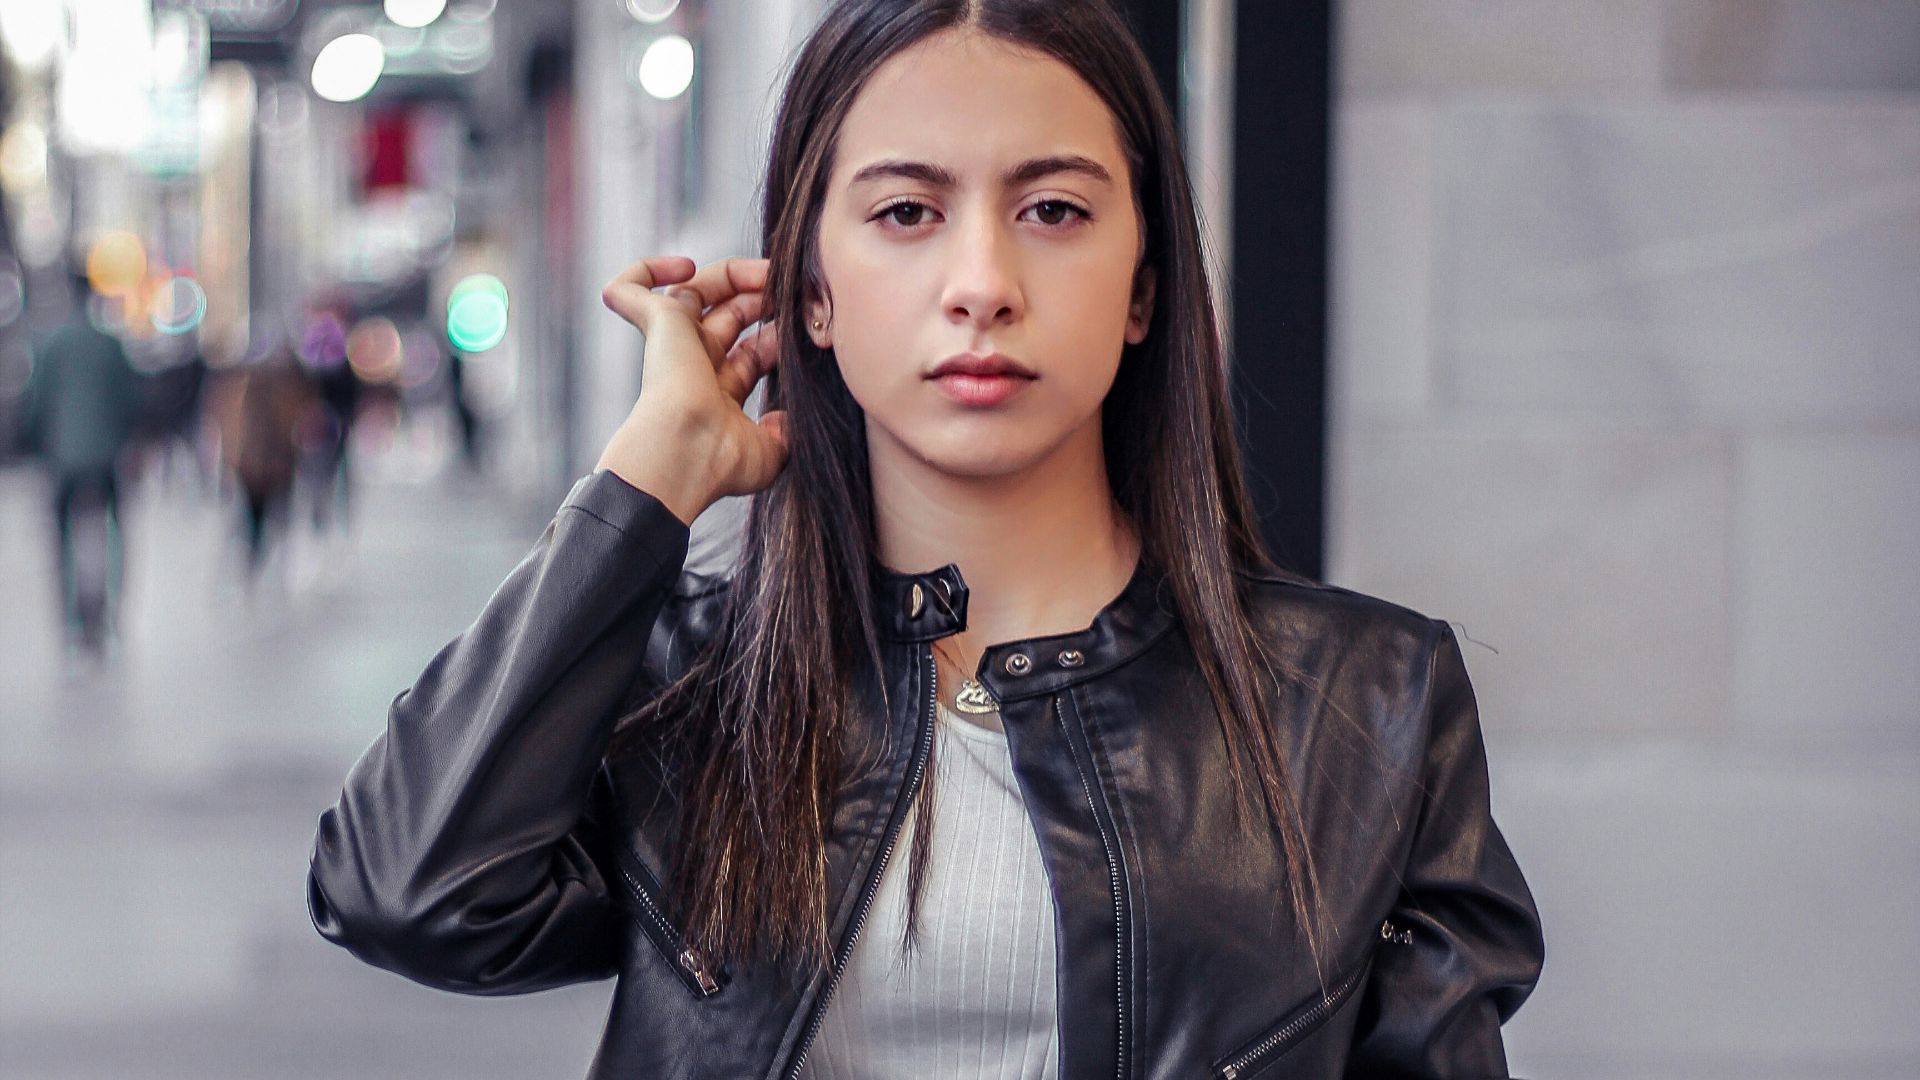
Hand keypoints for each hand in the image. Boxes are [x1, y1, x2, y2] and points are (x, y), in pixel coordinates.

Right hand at [596, 256, 790, 524]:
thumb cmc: (720, 461)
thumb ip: (782, 434)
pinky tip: (683, 267)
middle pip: (729, 315)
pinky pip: (629, 288)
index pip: (750, 353)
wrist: (686, 453)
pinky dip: (648, 269)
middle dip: (764, 299)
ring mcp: (673, 343)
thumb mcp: (768, 452)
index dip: (778, 336)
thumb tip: (785, 421)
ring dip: (733, 273)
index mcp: (718, 394)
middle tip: (796, 292)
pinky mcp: (656, 323)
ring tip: (769, 273)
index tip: (810, 327)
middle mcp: (694, 366)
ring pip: (693, 290)